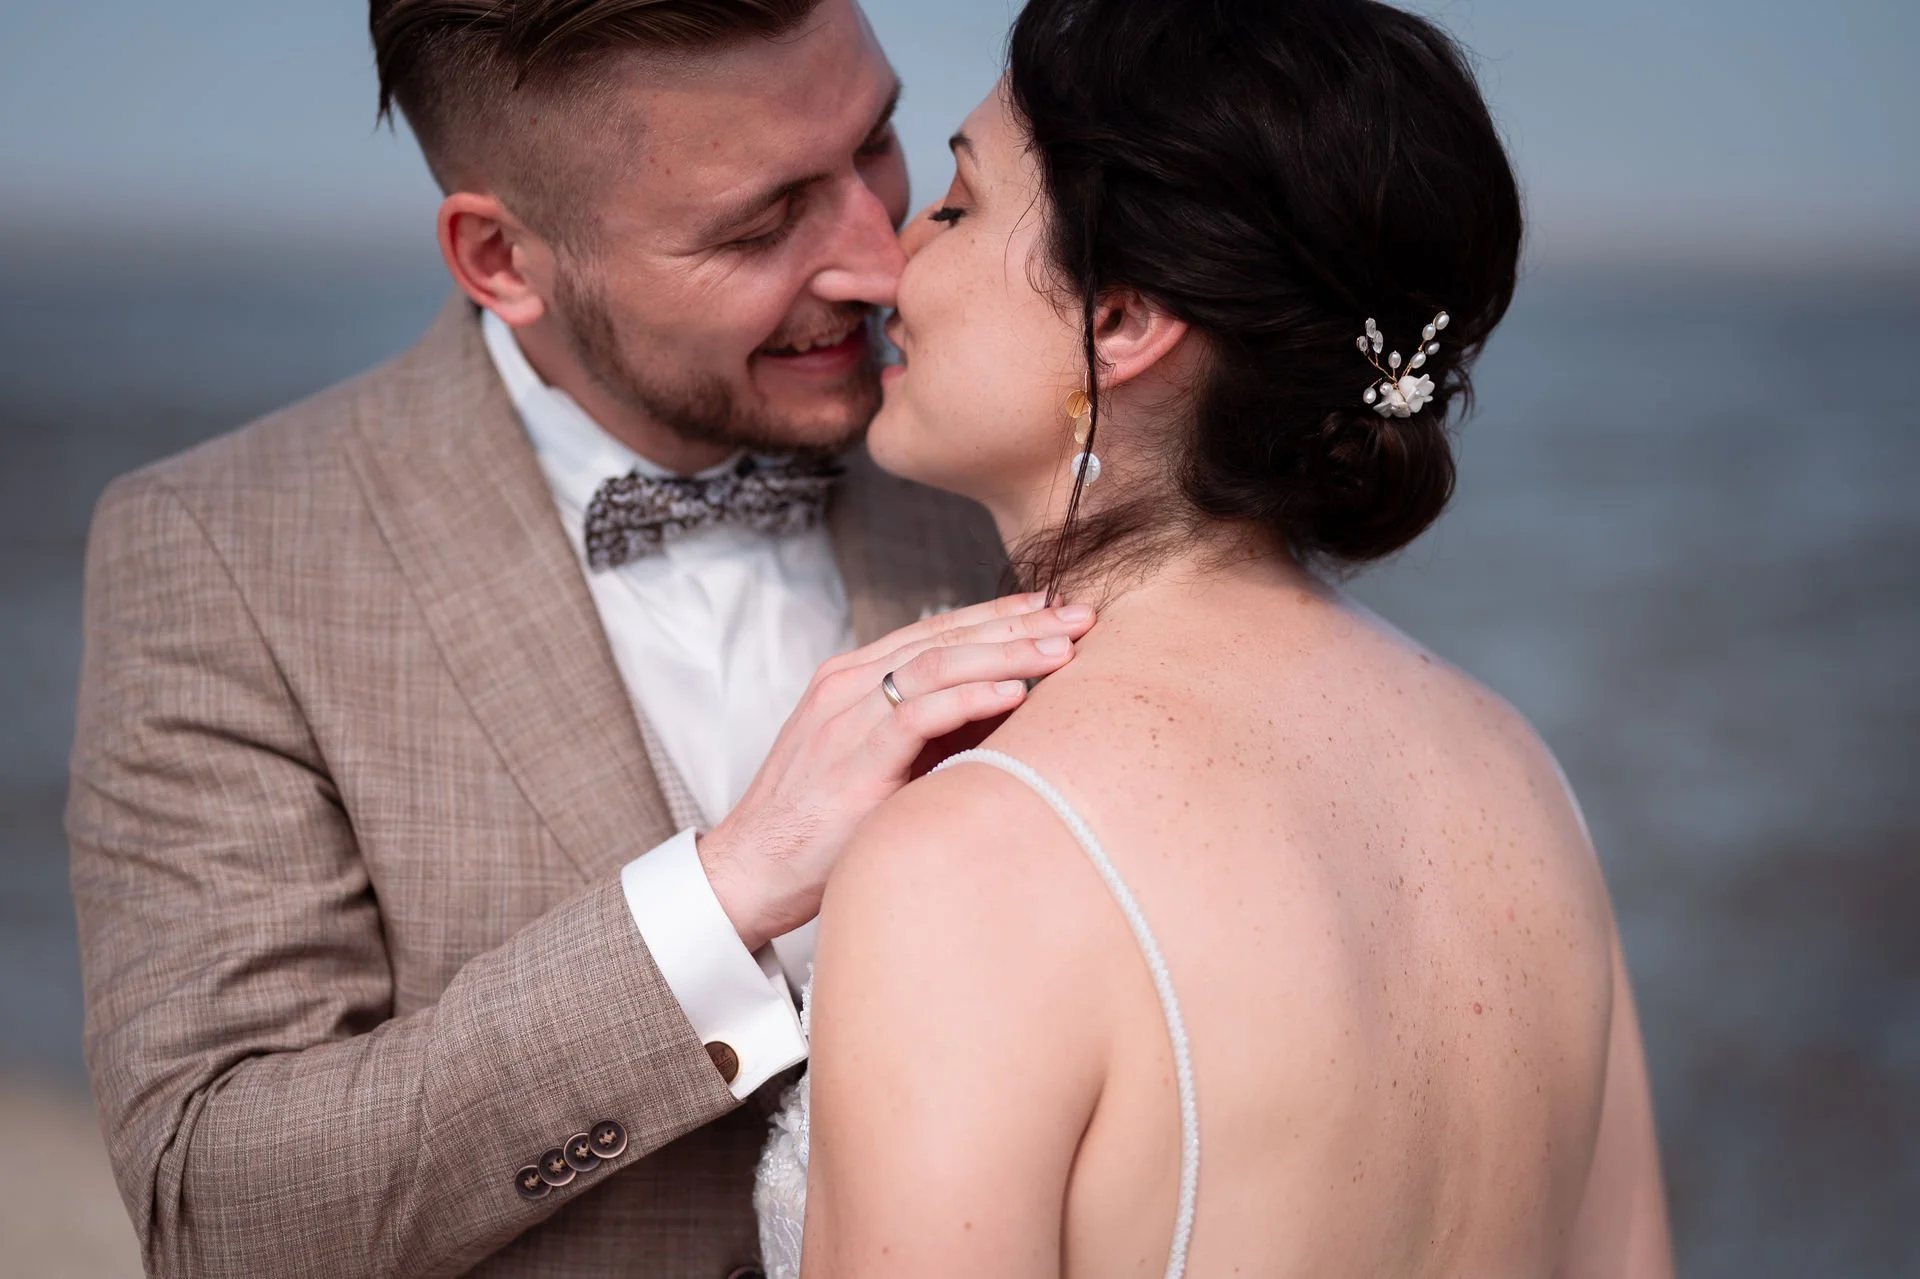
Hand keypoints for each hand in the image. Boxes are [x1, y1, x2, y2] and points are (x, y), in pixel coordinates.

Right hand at [698, 592, 1093, 949]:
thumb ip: (936, 728)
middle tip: (1080, 616)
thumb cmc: (823, 825)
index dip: (1000, 613)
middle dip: (1019, 624)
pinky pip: (916, 716)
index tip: (1055, 606)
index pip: (938, 629)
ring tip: (1062, 649)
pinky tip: (1013, 693)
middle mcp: (848, 686)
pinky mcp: (851, 761)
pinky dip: (968, 699)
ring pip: (936, 663)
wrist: (751, 872)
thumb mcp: (885, 761)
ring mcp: (845, 719)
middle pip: (946, 635)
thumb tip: (1014, 705)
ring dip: (1006, 652)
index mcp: (854, 678)